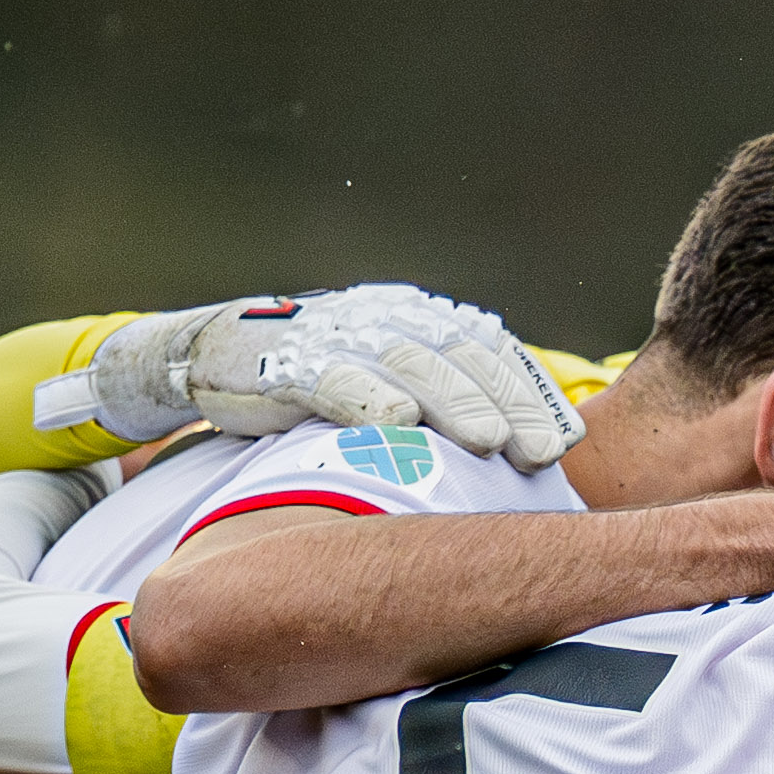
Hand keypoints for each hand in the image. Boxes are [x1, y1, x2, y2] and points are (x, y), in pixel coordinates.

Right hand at [75, 287, 577, 466]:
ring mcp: (332, 337)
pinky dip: (365, 395)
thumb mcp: (385, 388)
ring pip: (405, 362)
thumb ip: (448, 406)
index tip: (566, 444)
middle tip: (542, 453)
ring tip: (489, 440)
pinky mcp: (281, 361)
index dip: (529, 393)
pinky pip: (330, 376)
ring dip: (452, 400)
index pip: (487, 350)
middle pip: (459, 356)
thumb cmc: (315, 386)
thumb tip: (535, 454)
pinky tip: (397, 421)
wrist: (207, 360)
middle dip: (506, 404)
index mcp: (415, 320)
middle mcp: (381, 319)